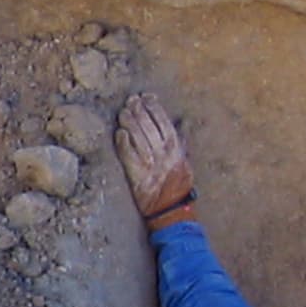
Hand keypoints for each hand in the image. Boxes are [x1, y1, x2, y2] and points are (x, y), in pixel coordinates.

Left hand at [114, 93, 196, 228]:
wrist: (170, 210)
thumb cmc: (178, 184)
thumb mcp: (186, 161)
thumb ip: (183, 141)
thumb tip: (182, 121)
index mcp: (177, 150)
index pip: (165, 123)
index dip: (155, 108)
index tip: (147, 96)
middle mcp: (164, 155)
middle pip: (150, 128)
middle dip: (140, 111)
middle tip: (130, 100)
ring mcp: (150, 165)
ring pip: (139, 139)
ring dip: (130, 123)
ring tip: (123, 111)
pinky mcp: (137, 176)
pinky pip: (130, 157)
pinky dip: (124, 144)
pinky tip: (119, 133)